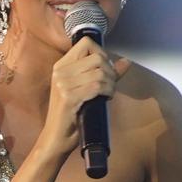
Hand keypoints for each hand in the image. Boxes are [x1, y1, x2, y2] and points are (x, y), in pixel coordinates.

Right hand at [38, 37, 124, 156]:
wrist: (55, 138)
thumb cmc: (71, 115)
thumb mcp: (85, 90)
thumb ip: (104, 74)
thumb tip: (125, 62)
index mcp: (61, 66)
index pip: (86, 43)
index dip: (102, 53)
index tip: (105, 69)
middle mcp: (60, 72)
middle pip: (97, 57)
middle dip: (110, 71)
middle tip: (110, 85)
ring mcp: (63, 84)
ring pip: (100, 72)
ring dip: (111, 84)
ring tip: (108, 93)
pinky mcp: (68, 97)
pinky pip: (97, 86)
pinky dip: (107, 91)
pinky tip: (105, 98)